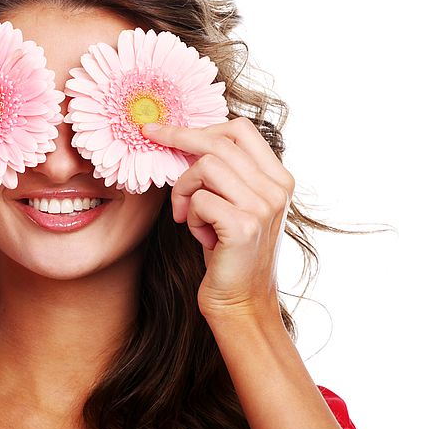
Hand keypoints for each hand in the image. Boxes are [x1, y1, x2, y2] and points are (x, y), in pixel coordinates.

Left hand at [142, 117, 294, 321]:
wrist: (241, 303)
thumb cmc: (228, 253)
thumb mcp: (234, 205)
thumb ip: (225, 173)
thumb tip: (183, 137)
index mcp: (278, 178)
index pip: (240, 129)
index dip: (199, 126)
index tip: (165, 130)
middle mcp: (276, 188)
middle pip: (218, 142)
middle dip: (177, 139)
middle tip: (149, 137)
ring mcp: (263, 206)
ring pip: (205, 166)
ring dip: (184, 190)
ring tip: (187, 216)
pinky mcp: (243, 226)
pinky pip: (199, 199)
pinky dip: (189, 216)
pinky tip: (201, 237)